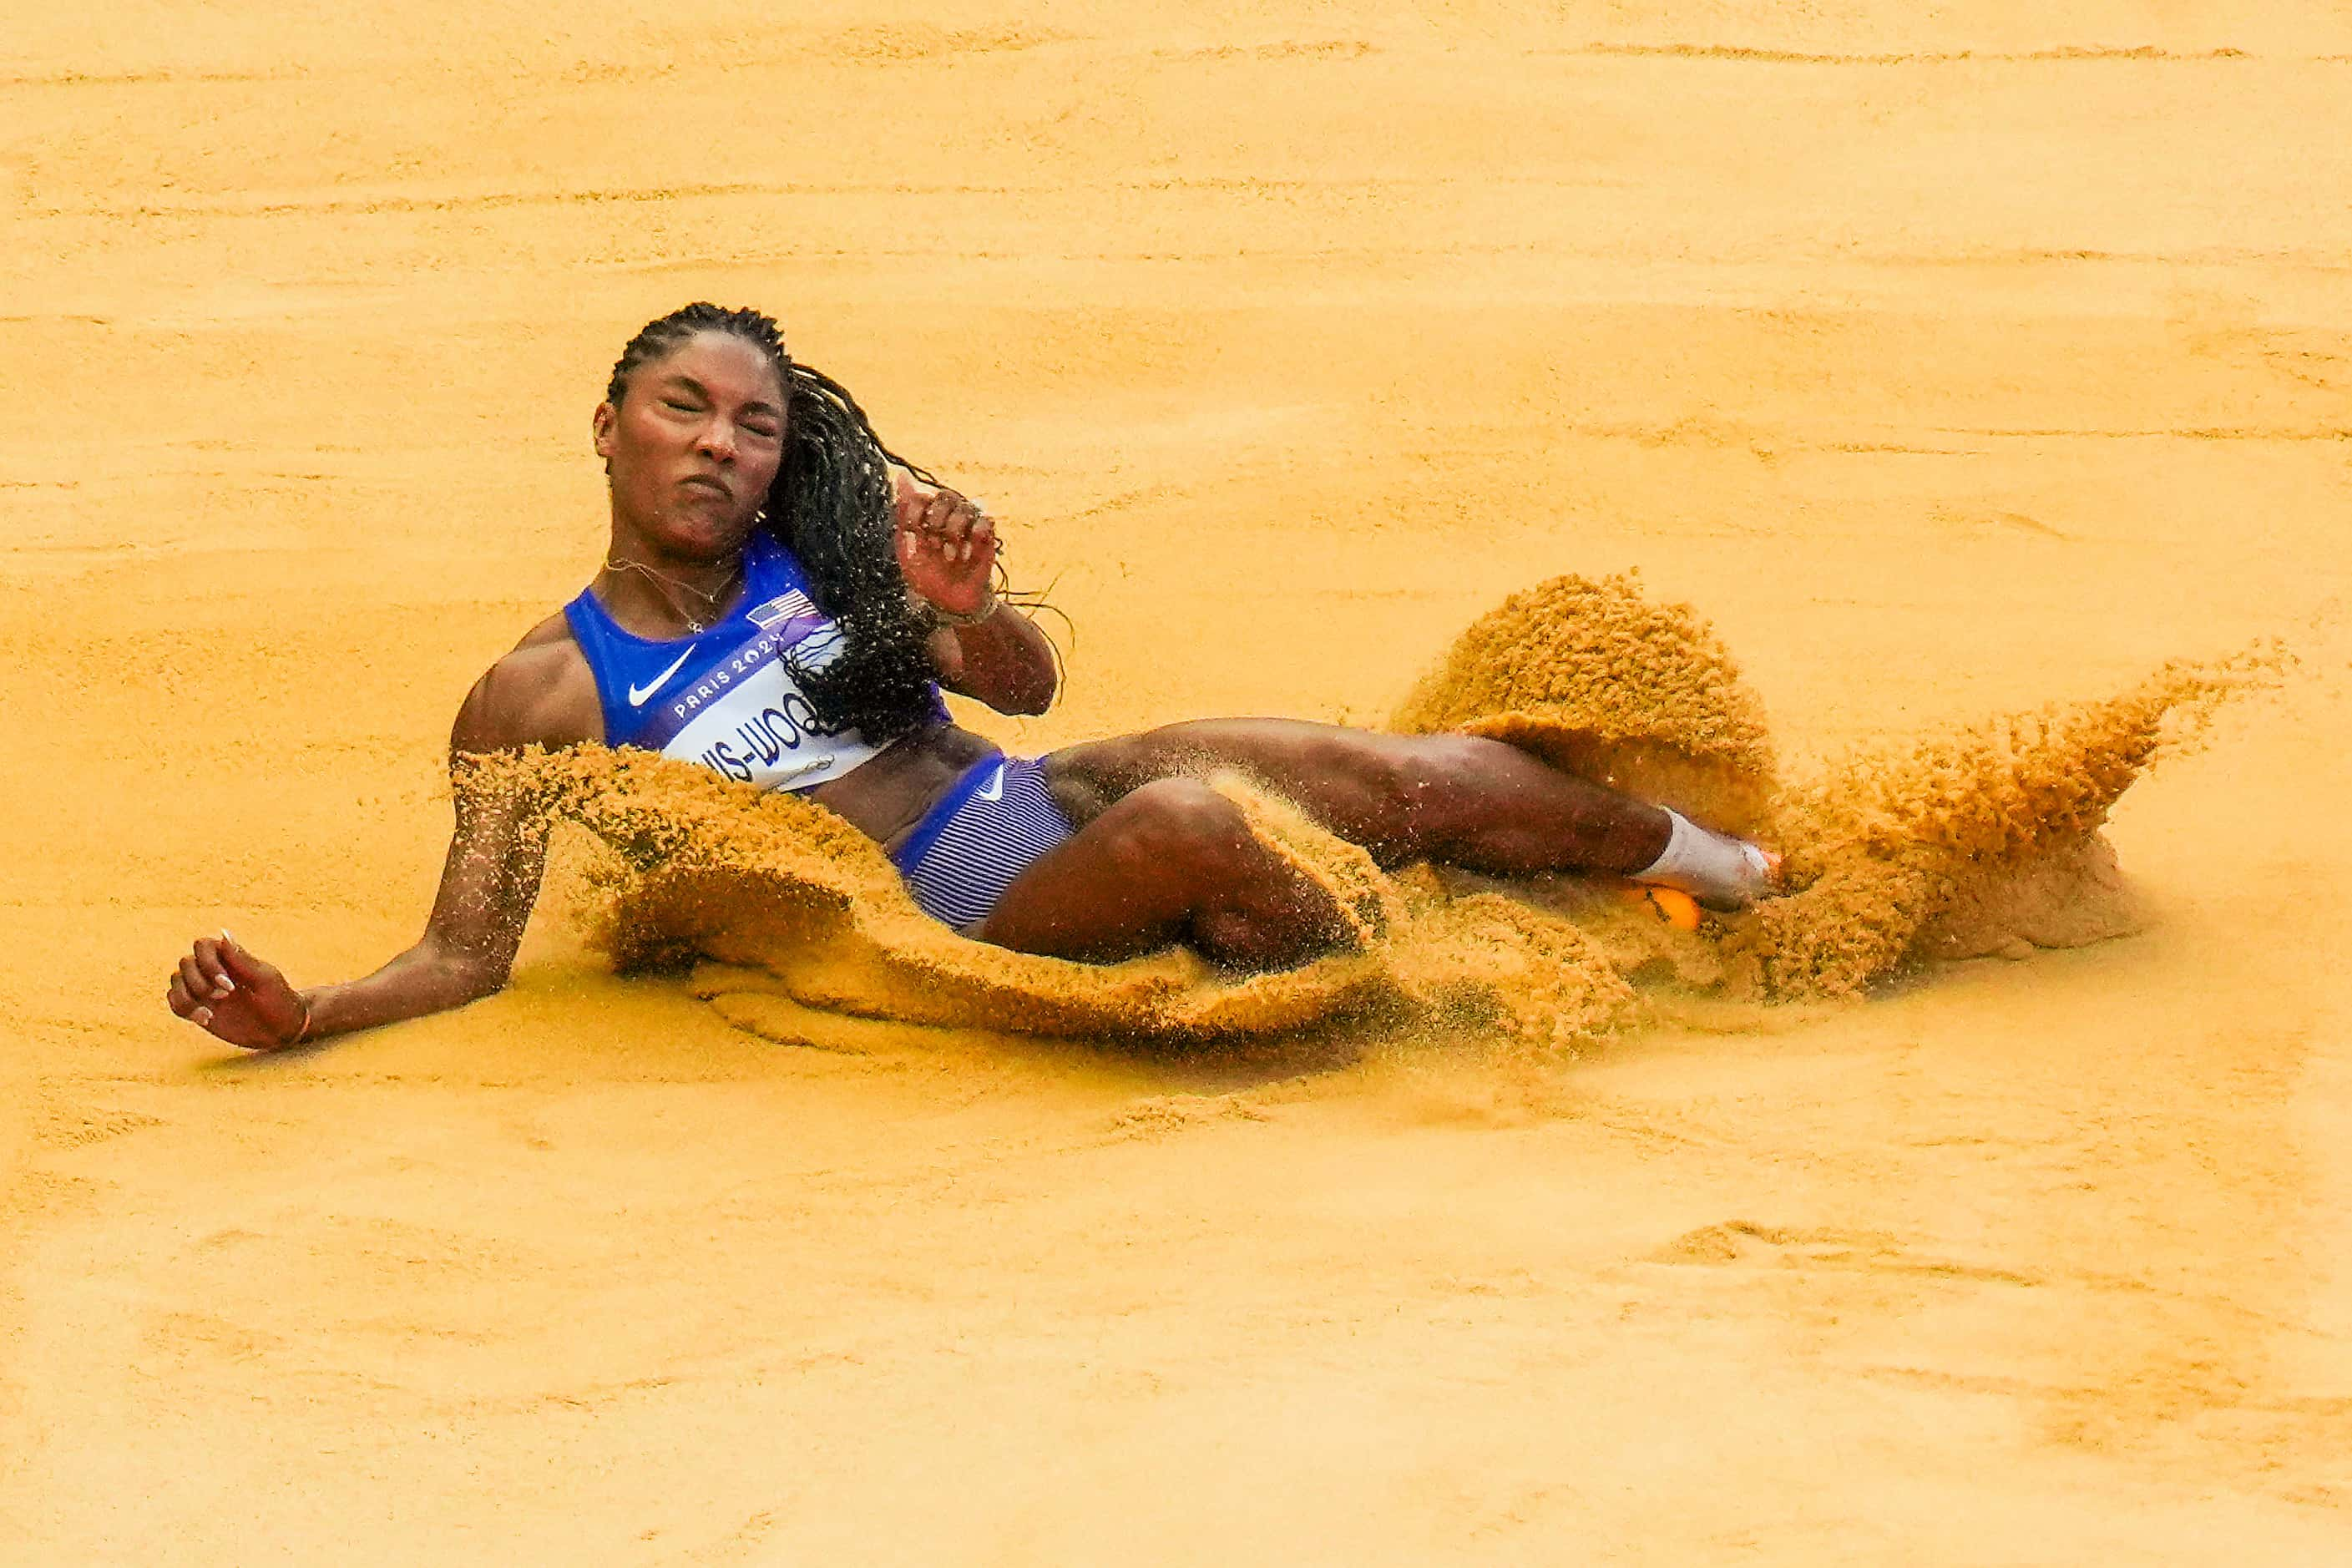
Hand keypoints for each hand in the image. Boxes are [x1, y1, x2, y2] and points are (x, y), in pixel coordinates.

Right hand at [167, 931, 308, 1049]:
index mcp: (230, 957)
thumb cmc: (280, 1000)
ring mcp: (204, 989)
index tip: (230, 984)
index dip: (209, 963)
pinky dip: (183, 1009)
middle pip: (185, 963)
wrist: (282, 1029)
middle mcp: (213, 970)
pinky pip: (175, 1002)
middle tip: (225, 996)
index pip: (202, 945)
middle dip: (200, 982)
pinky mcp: (198, 1008)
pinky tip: (206, 1019)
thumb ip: (242, 958)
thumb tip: (223, 932)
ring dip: (188, 997)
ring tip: (210, 1014)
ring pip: (176, 981)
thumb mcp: (265, 980)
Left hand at [892, 471, 997, 619]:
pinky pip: (986, 521)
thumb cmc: (927, 577)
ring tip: (950, 554)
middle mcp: (949, 517)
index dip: (915, 510)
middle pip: (946, 496)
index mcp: (927, 517)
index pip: (922, 495)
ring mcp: (969, 526)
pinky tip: (968, 553)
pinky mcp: (986, 538)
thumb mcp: (907, 549)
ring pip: (966, 507)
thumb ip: (902, 515)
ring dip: (954, 531)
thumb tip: (901, 477)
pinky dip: (976, 534)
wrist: (950, 603)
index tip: (912, 530)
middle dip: (936, 520)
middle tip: (934, 544)